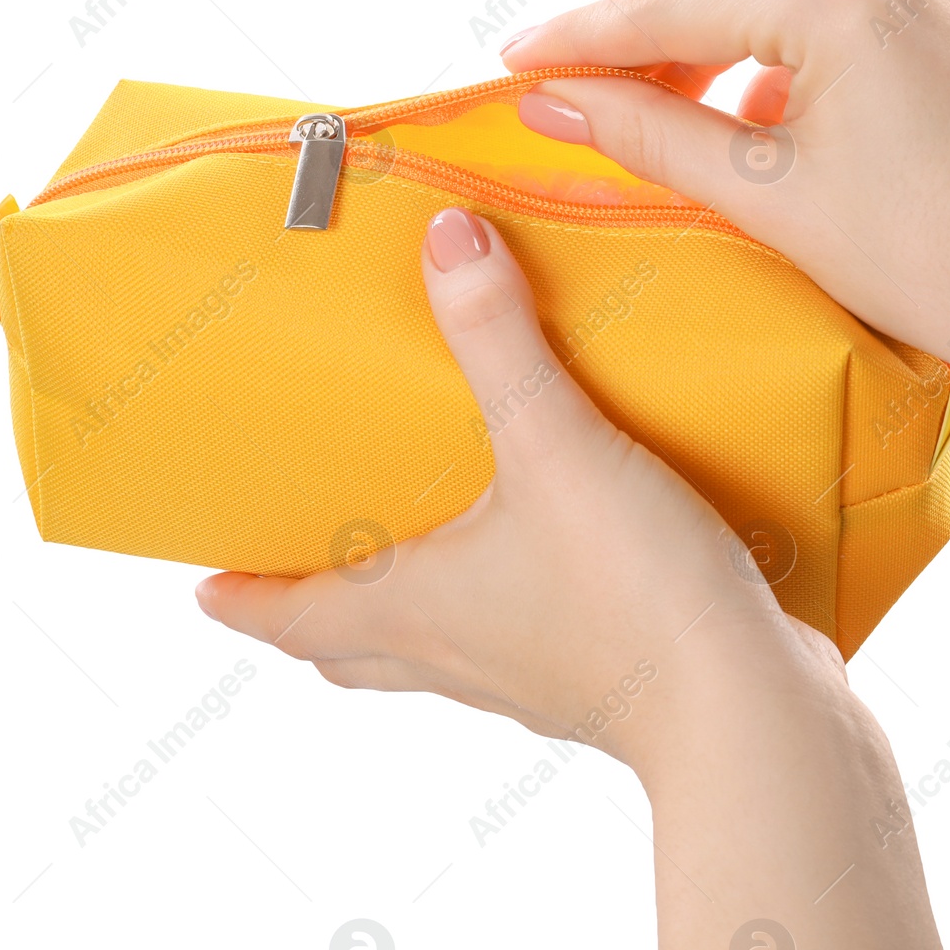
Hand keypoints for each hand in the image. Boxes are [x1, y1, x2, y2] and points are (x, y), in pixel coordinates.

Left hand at [197, 207, 947, 949]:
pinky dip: (496, 612)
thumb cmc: (632, 592)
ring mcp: (525, 679)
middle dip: (314, 611)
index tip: (201, 588)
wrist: (748, 709)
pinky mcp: (594, 680)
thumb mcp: (553, 445)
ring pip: (431, 653)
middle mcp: (454, 656)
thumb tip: (446, 241)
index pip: (290, 619)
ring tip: (408, 553)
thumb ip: (498, 339)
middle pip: (351, 649)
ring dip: (403, 614)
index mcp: (412, 610)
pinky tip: (539, 565)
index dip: (241, 600)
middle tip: (298, 564)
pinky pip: (515, 648)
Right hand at [501, 0, 949, 690]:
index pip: (674, 0)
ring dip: (722, 28)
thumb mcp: (768, 196)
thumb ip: (649, 133)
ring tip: (679, 105)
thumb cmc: (934, 261)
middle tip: (586, 89)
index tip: (518, 58)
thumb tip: (551, 99)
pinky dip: (795, 30)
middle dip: (650, 29)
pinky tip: (771, 100)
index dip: (585, 34)